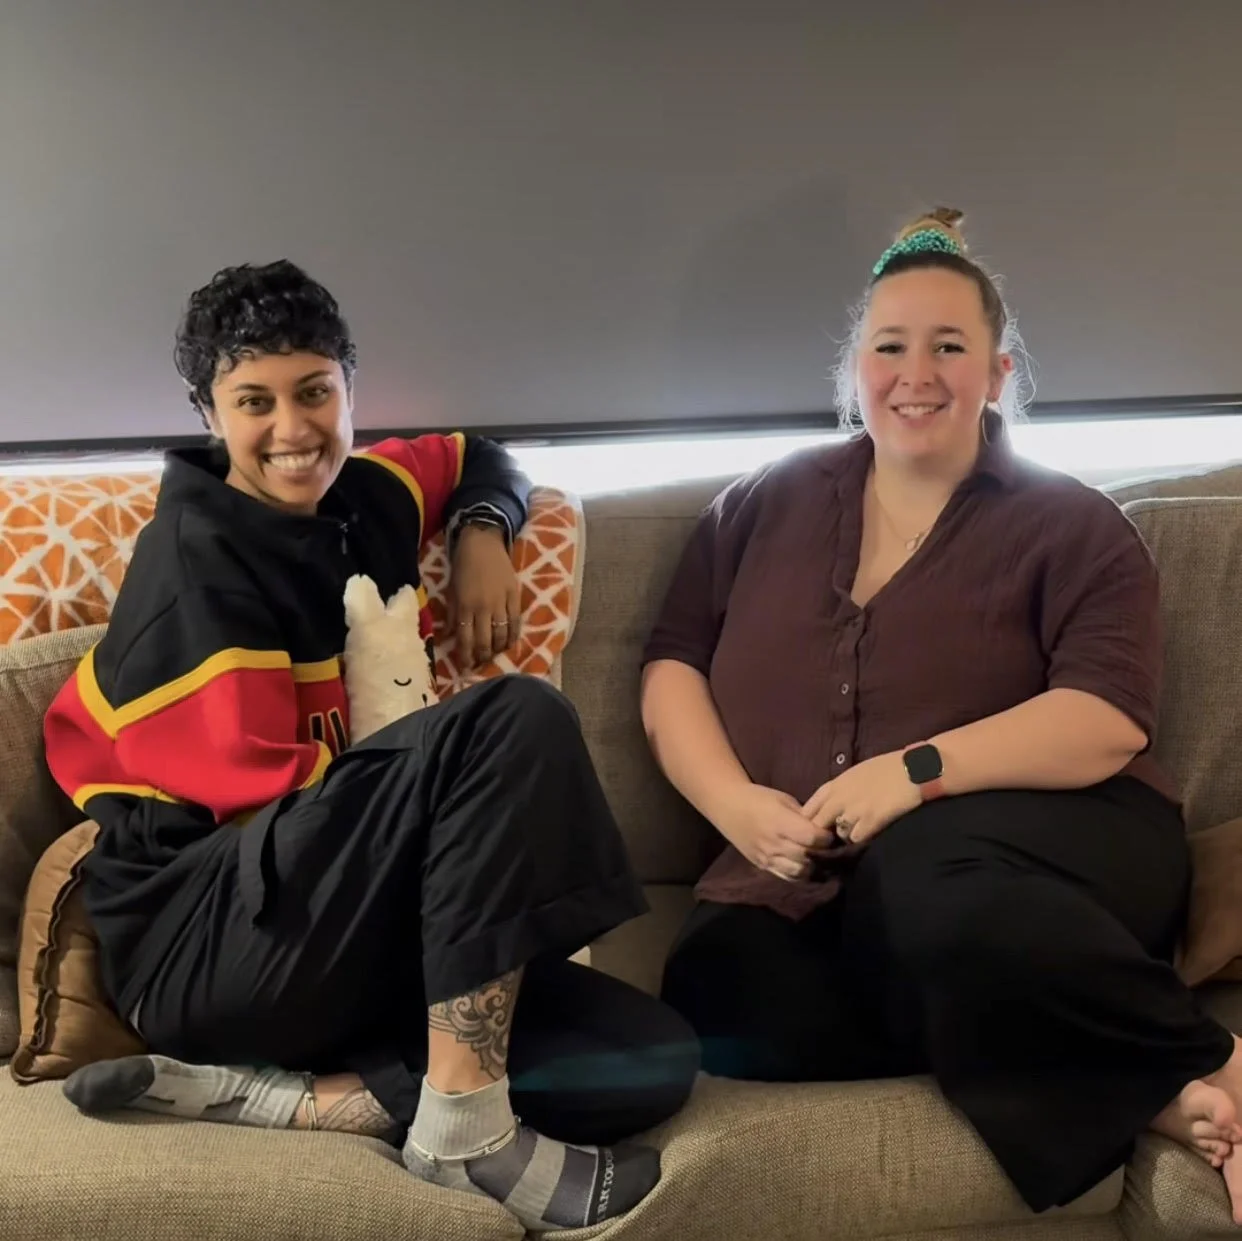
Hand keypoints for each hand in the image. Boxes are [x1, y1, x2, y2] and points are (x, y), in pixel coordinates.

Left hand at [450, 526, 520, 666]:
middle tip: (480, 663)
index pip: (465, 640)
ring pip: (501, 634)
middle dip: (482, 657)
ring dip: (498, 649)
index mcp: (465, 606)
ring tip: (494, 654)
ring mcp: (501, 602)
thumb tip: (450, 637)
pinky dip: (513, 635)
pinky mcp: (515, 596)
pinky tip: (510, 643)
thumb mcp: (452, 591)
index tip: (465, 668)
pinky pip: (515, 621)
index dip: (465, 657)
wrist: (482, 543)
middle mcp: (483, 607)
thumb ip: (453, 615)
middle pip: (485, 641)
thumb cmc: (463, 567)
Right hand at [717, 782, 832, 881]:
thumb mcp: (783, 799)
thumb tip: (823, 827)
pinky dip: (798, 873)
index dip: (825, 836)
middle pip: (808, 855)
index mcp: (780, 822)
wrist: (728, 807)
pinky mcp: (762, 865)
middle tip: (824, 844)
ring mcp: (767, 857)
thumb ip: (803, 815)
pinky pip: (786, 877)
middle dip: (821, 851)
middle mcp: (774, 842)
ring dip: (810, 864)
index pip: (812, 837)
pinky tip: (802, 864)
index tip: (828, 831)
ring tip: (813, 855)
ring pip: (799, 870)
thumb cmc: (758, 798)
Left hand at [803, 751, 921, 846]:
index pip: (808, 809)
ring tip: (859, 834)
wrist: (914, 768)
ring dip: (846, 838)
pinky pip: (857, 839)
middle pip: (818, 825)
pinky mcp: (872, 820)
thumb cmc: (888, 768)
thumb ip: (840, 790)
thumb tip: (831, 807)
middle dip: (824, 834)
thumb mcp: (855, 774)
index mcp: (835, 784)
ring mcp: (855, 809)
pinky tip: (871, 835)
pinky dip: (862, 840)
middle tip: (834, 840)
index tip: (818, 829)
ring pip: (838, 834)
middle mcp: (840, 797)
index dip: (811, 822)